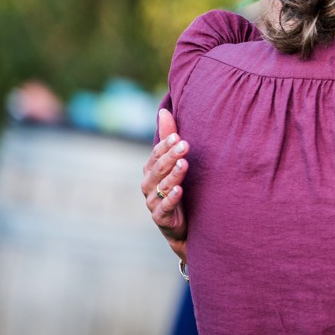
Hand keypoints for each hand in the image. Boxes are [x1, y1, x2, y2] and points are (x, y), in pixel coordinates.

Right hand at [142, 108, 189, 259]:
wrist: (185, 224)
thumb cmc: (178, 188)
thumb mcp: (174, 162)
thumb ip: (168, 138)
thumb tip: (164, 110)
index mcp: (151, 170)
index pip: (156, 154)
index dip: (166, 145)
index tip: (178, 136)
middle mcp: (148, 184)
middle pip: (158, 168)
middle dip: (171, 156)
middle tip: (185, 145)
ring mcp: (153, 202)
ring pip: (161, 186)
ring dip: (173, 175)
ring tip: (184, 164)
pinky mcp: (160, 218)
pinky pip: (164, 207)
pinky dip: (172, 198)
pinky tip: (179, 190)